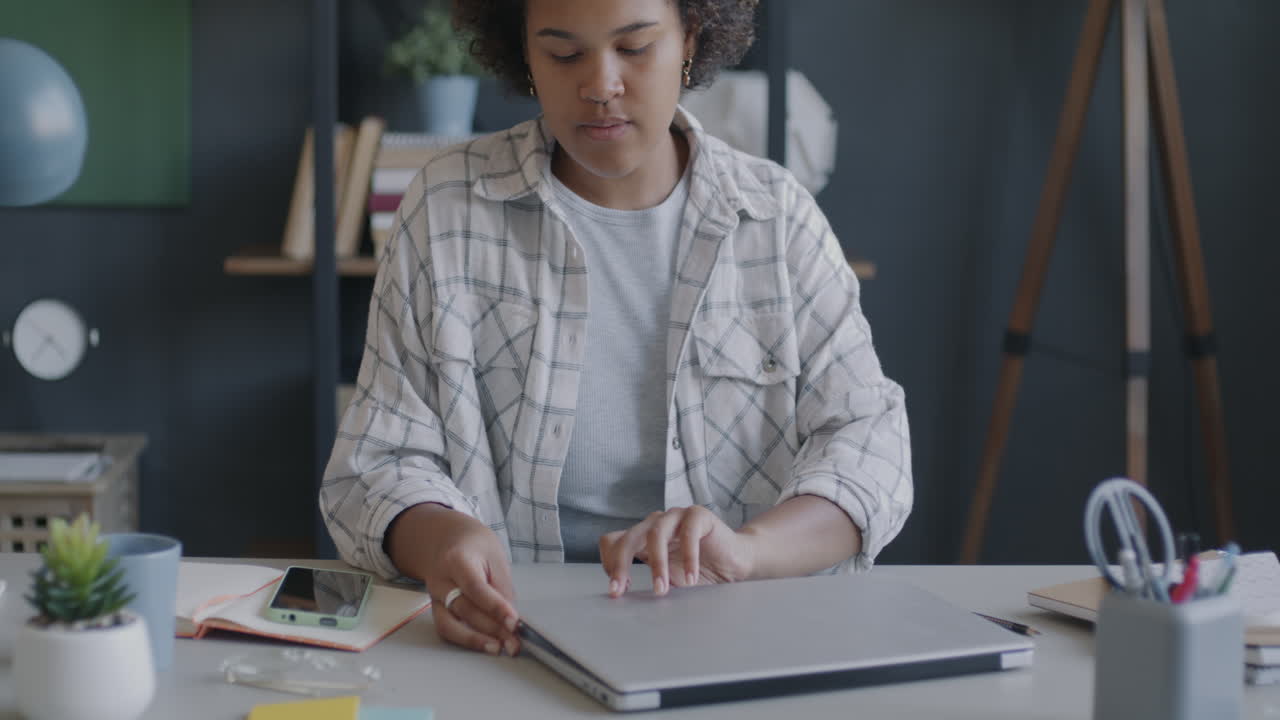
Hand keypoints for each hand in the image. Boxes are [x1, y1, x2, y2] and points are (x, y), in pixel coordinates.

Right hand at [386, 504, 519, 655]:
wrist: (445, 538)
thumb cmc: (473, 544)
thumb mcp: (494, 554)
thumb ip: (502, 585)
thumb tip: (510, 617)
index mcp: (456, 560)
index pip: (476, 587)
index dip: (495, 607)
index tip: (514, 622)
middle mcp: (440, 580)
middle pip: (464, 609)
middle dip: (492, 629)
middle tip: (514, 642)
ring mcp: (434, 597)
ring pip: (449, 625)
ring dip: (475, 641)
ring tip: (499, 649)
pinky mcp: (436, 608)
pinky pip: (446, 629)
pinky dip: (464, 639)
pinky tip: (484, 644)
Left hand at [598, 506, 754, 597]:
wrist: (735, 563)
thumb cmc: (699, 572)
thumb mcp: (668, 580)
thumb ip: (647, 581)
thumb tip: (625, 599)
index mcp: (643, 537)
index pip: (612, 542)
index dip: (610, 564)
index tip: (617, 590)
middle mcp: (655, 524)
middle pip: (627, 538)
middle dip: (620, 566)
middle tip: (620, 591)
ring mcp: (676, 516)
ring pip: (655, 534)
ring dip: (656, 565)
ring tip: (661, 590)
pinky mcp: (698, 515)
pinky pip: (688, 533)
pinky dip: (688, 558)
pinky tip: (691, 578)